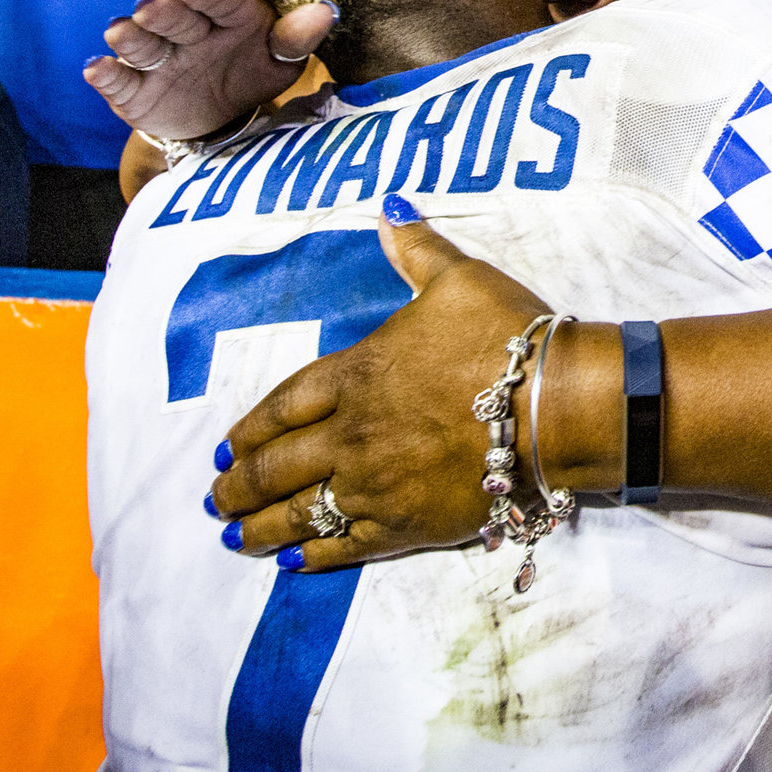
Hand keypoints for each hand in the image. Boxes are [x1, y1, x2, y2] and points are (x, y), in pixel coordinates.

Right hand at [82, 0, 332, 139]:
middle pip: (174, 18)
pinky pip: (117, 81)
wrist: (217, 114)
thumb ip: (297, 37)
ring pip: (140, 43)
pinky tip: (97, 68)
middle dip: (163, 13)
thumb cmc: (252, 72)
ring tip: (121, 32)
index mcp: (227, 16)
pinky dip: (106, 75)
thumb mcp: (280, 59)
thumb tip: (328, 12)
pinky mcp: (133, 89)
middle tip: (153, 8)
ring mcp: (157, 58)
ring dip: (130, 37)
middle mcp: (187, 31)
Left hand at [209, 204, 545, 569]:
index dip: (249, 430)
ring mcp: (376, 484)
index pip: (282, 406)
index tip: (225, 449)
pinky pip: (344, 547)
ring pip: (301, 511)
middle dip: (240, 485)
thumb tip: (389, 208)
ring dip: (260, 525)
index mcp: (357, 374)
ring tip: (234, 537)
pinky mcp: (407, 525)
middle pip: (278, 465)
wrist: (555, 404)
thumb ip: (416, 249)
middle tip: (216, 499)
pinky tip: (289, 563)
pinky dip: (312, 557)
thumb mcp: (458, 278)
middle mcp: (353, 433)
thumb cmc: (506, 338)